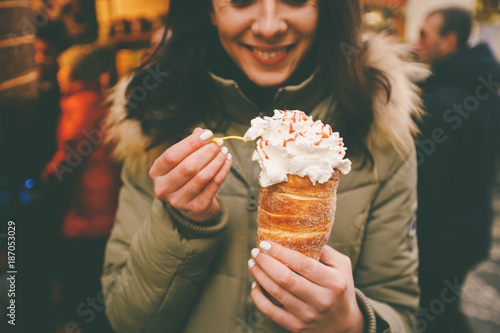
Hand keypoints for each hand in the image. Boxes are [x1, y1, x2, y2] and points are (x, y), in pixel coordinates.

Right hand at [149, 128, 231, 221]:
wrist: (193, 203)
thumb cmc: (186, 175)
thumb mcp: (182, 160)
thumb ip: (190, 146)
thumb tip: (202, 132)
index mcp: (156, 172)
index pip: (172, 155)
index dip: (191, 143)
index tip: (208, 134)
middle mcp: (163, 188)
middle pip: (187, 167)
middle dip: (206, 152)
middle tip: (219, 144)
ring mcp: (178, 200)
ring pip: (201, 177)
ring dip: (216, 161)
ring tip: (224, 151)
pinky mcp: (196, 207)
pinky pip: (213, 186)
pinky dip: (222, 171)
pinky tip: (227, 161)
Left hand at [249, 241, 364, 332]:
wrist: (344, 325)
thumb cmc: (341, 289)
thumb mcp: (342, 266)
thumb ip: (324, 249)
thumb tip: (299, 234)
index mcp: (334, 283)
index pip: (303, 264)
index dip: (281, 252)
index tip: (266, 243)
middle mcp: (321, 300)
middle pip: (286, 279)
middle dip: (265, 262)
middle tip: (255, 251)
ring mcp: (308, 316)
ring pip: (276, 293)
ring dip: (259, 275)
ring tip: (252, 263)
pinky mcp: (296, 327)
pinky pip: (270, 312)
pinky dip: (258, 297)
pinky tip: (255, 285)